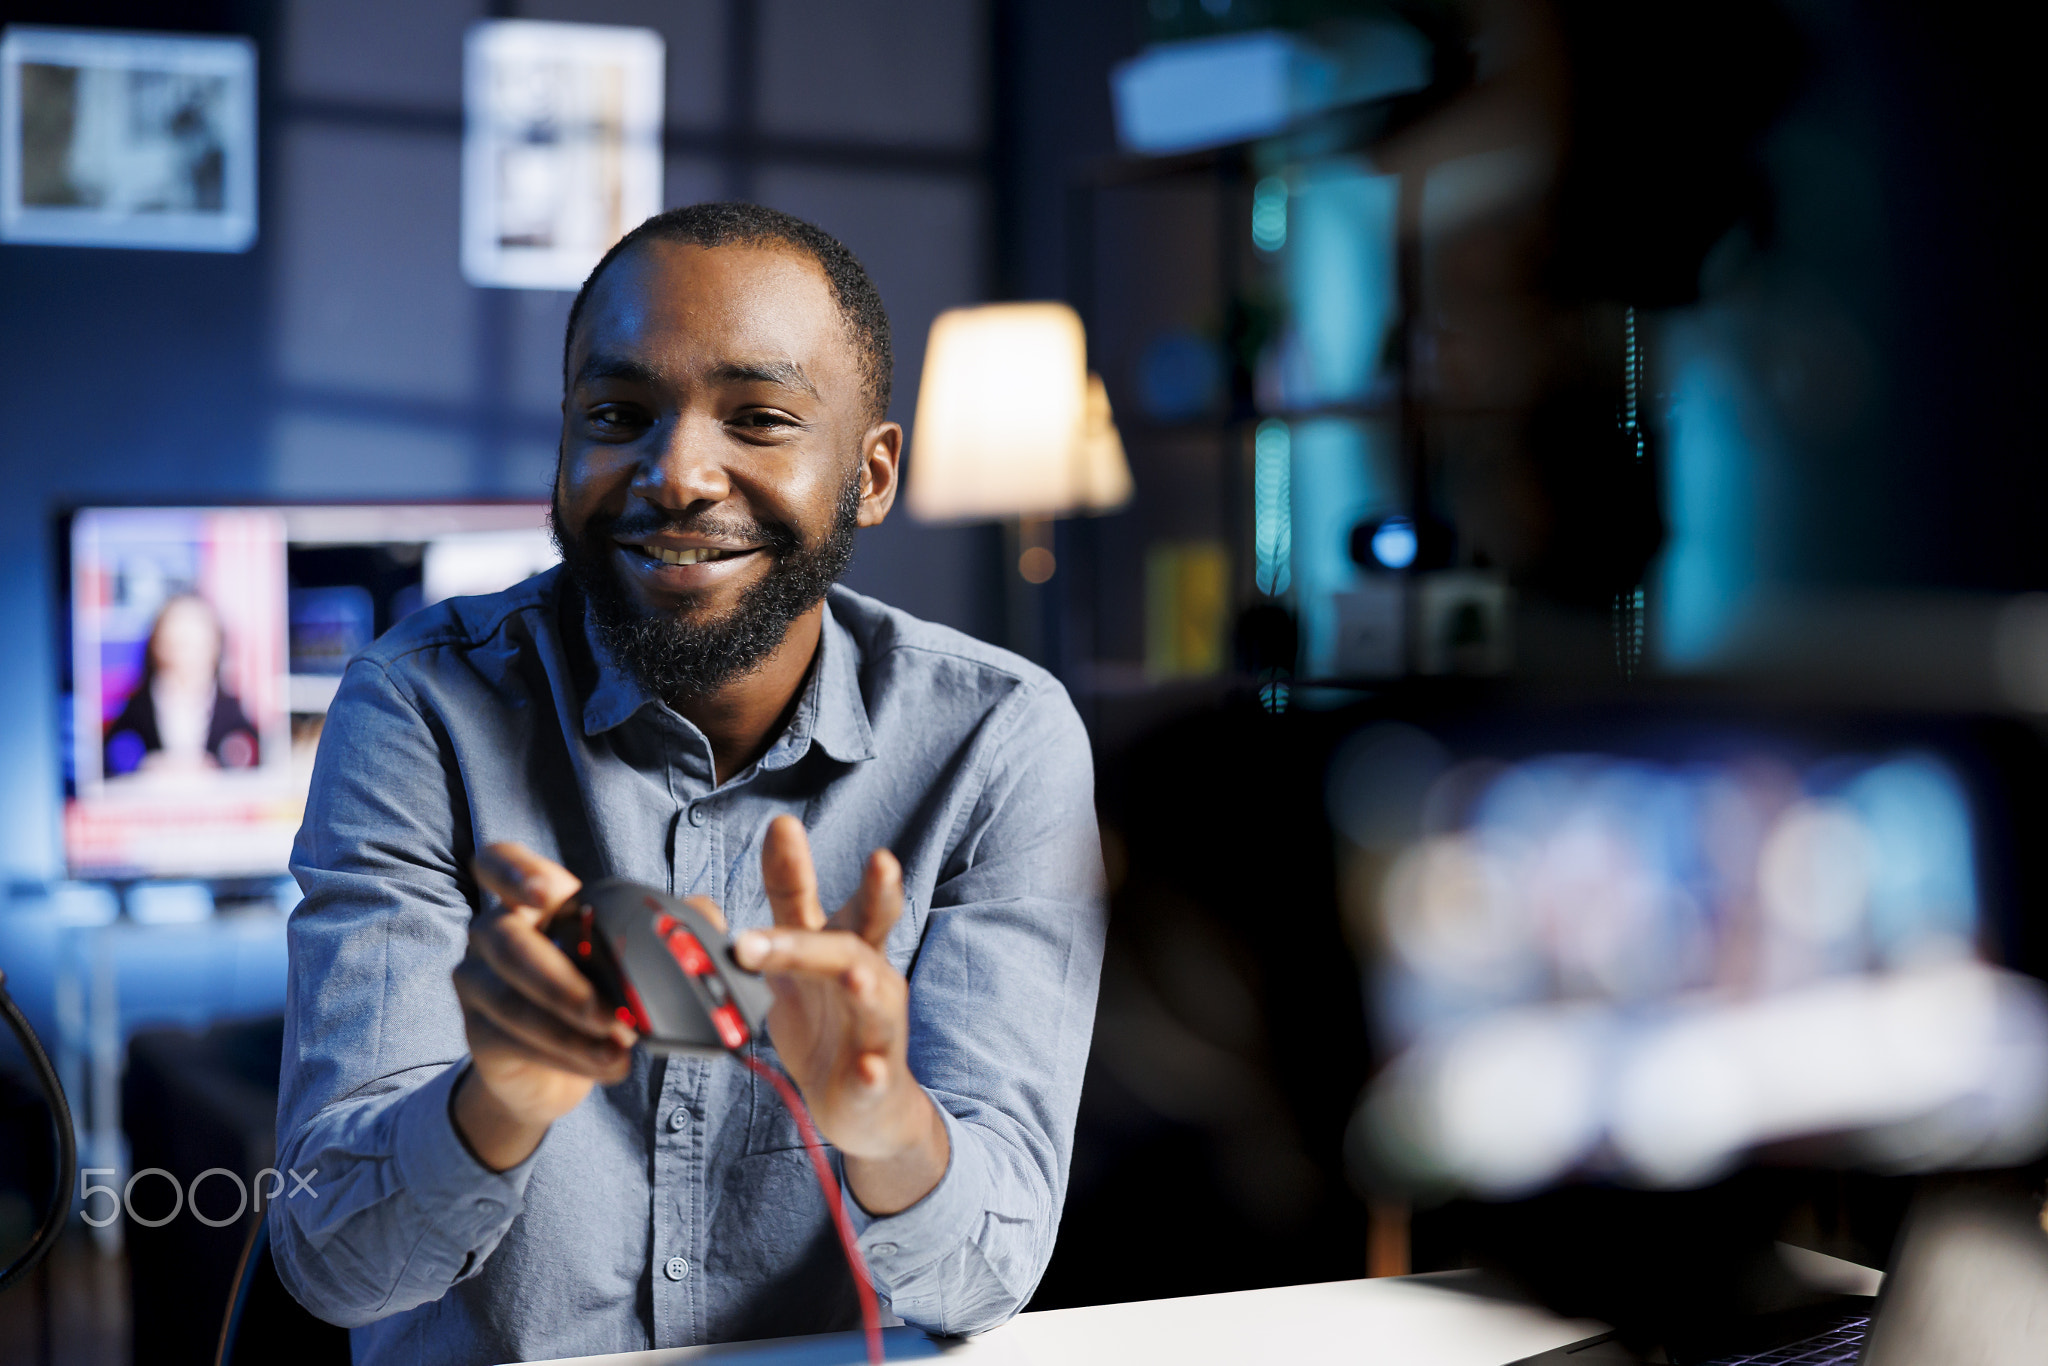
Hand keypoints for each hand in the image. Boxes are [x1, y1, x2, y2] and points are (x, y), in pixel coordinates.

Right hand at [454, 843, 661, 1169]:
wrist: (551, 1072)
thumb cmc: (596, 994)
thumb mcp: (631, 957)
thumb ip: (672, 931)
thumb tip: (715, 924)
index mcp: (531, 904)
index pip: (498, 863)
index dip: (516, 871)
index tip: (551, 892)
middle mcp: (493, 935)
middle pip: (505, 939)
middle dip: (558, 977)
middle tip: (607, 1011)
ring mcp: (478, 984)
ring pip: (511, 999)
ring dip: (569, 1027)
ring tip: (619, 1045)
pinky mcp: (480, 1034)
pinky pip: (516, 1040)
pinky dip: (569, 1055)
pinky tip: (609, 1064)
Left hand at [733, 816, 947, 1213]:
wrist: (866, 1105)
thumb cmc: (830, 1021)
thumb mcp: (800, 959)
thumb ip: (785, 906)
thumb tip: (752, 852)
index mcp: (845, 947)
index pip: (827, 899)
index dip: (804, 865)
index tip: (782, 825)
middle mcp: (869, 978)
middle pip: (861, 938)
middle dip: (875, 899)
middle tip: (879, 860)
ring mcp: (877, 1028)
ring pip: (875, 1001)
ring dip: (864, 984)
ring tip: (853, 974)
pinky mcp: (875, 1078)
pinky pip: (874, 1074)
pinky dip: (870, 1071)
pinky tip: (865, 1068)